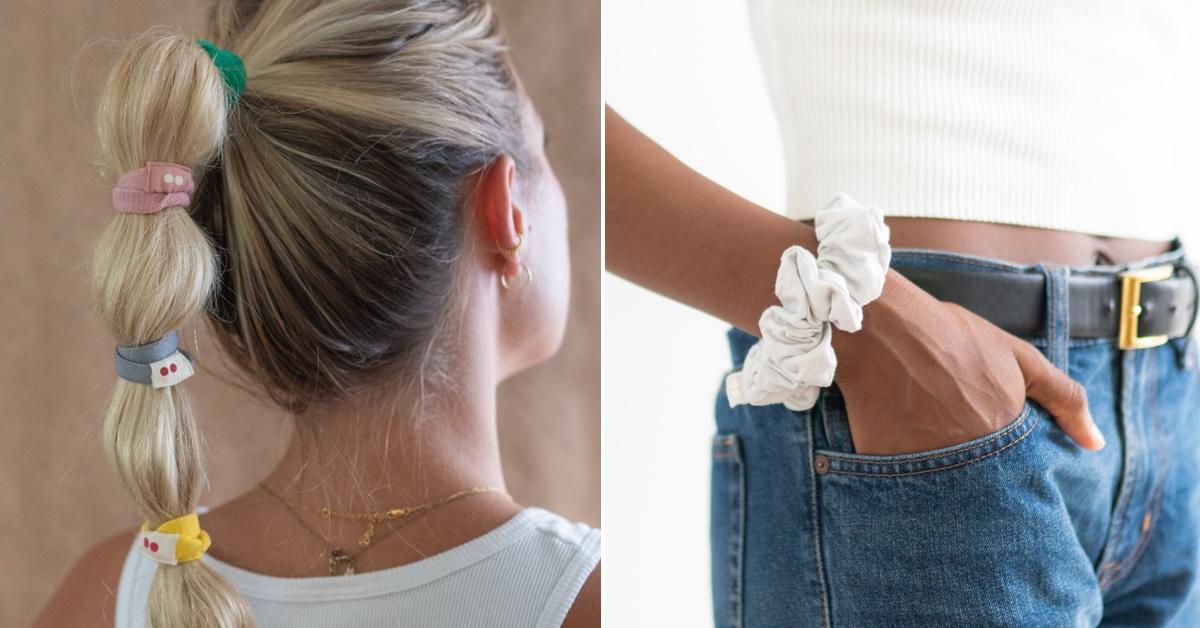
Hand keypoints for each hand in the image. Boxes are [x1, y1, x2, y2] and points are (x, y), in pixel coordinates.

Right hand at [830, 273, 1104, 455]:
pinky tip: (896, 431)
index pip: (1018, 466)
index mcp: (1005, 431)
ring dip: (939, 464)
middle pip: (980, 478)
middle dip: (971, 456)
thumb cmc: (950, 333)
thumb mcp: (1017, 356)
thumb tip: (1096, 444)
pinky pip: (900, 480)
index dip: (1002, 448)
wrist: (880, 323)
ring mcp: (925, 460)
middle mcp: (969, 453)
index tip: (984, 426)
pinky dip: (902, 463)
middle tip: (952, 423)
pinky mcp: (885, 463)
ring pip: (943, 483)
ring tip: (926, 425)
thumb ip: (1064, 398)